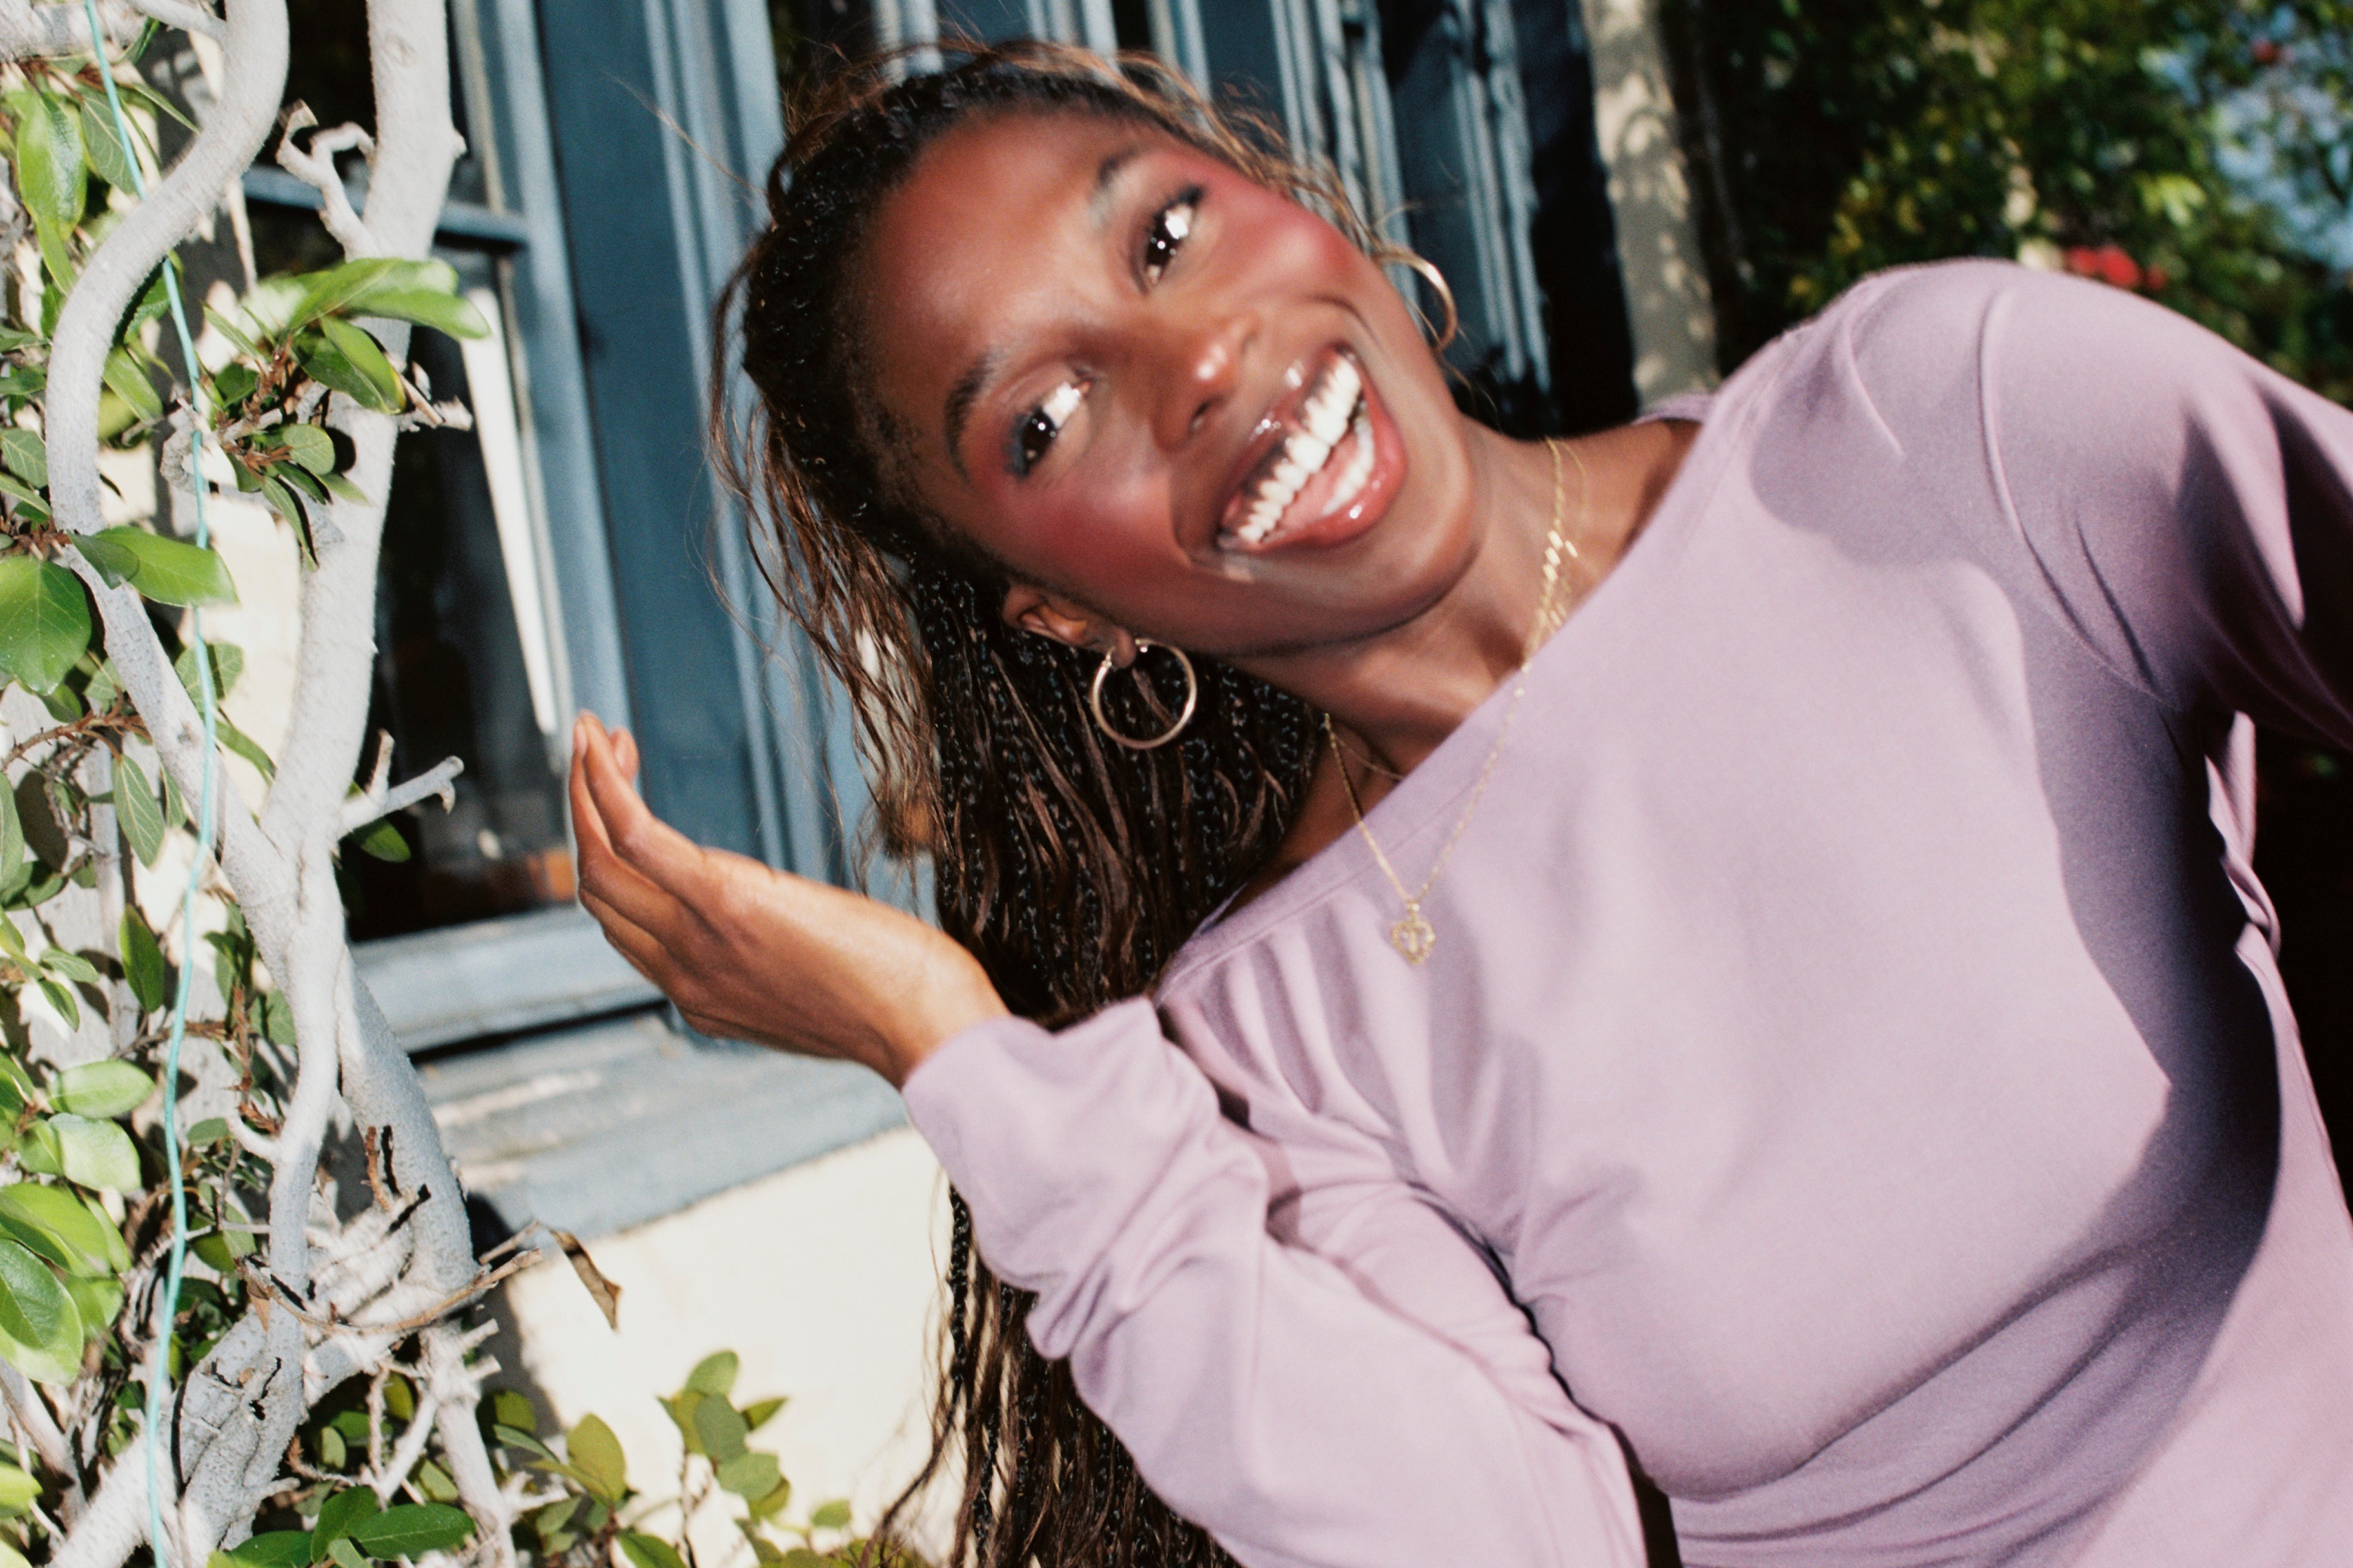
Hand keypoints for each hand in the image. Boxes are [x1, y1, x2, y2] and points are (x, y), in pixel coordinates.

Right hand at [568, 712, 1006, 1084]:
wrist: (923, 1023)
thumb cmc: (898, 1000)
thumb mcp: (814, 990)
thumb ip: (774, 965)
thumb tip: (777, 932)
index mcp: (703, 996)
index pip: (628, 928)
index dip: (615, 863)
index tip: (627, 810)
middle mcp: (684, 973)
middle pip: (602, 890)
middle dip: (590, 816)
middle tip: (603, 753)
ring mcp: (696, 940)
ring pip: (604, 860)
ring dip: (587, 789)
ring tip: (592, 733)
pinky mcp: (722, 899)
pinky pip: (636, 837)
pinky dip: (606, 787)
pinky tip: (599, 745)